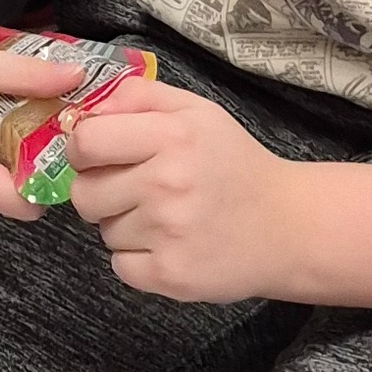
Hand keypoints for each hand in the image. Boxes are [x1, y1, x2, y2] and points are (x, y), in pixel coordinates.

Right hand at [0, 11, 82, 220]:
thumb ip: (30, 75)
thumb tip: (79, 75)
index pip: (27, 203)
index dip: (52, 175)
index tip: (64, 142)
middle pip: (17, 201)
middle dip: (35, 167)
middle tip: (46, 126)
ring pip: (2, 197)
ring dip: (15, 166)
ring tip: (19, 124)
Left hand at [67, 81, 299, 302]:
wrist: (289, 226)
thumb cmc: (234, 162)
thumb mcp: (194, 111)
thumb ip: (136, 96)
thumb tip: (81, 111)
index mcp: (170, 137)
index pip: (85, 142)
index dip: (82, 149)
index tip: (98, 154)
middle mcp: (166, 184)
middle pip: (84, 193)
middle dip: (99, 190)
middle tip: (134, 188)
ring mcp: (168, 234)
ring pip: (104, 230)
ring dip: (123, 224)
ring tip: (164, 216)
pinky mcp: (172, 275)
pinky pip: (120, 266)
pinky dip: (136, 259)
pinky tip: (167, 245)